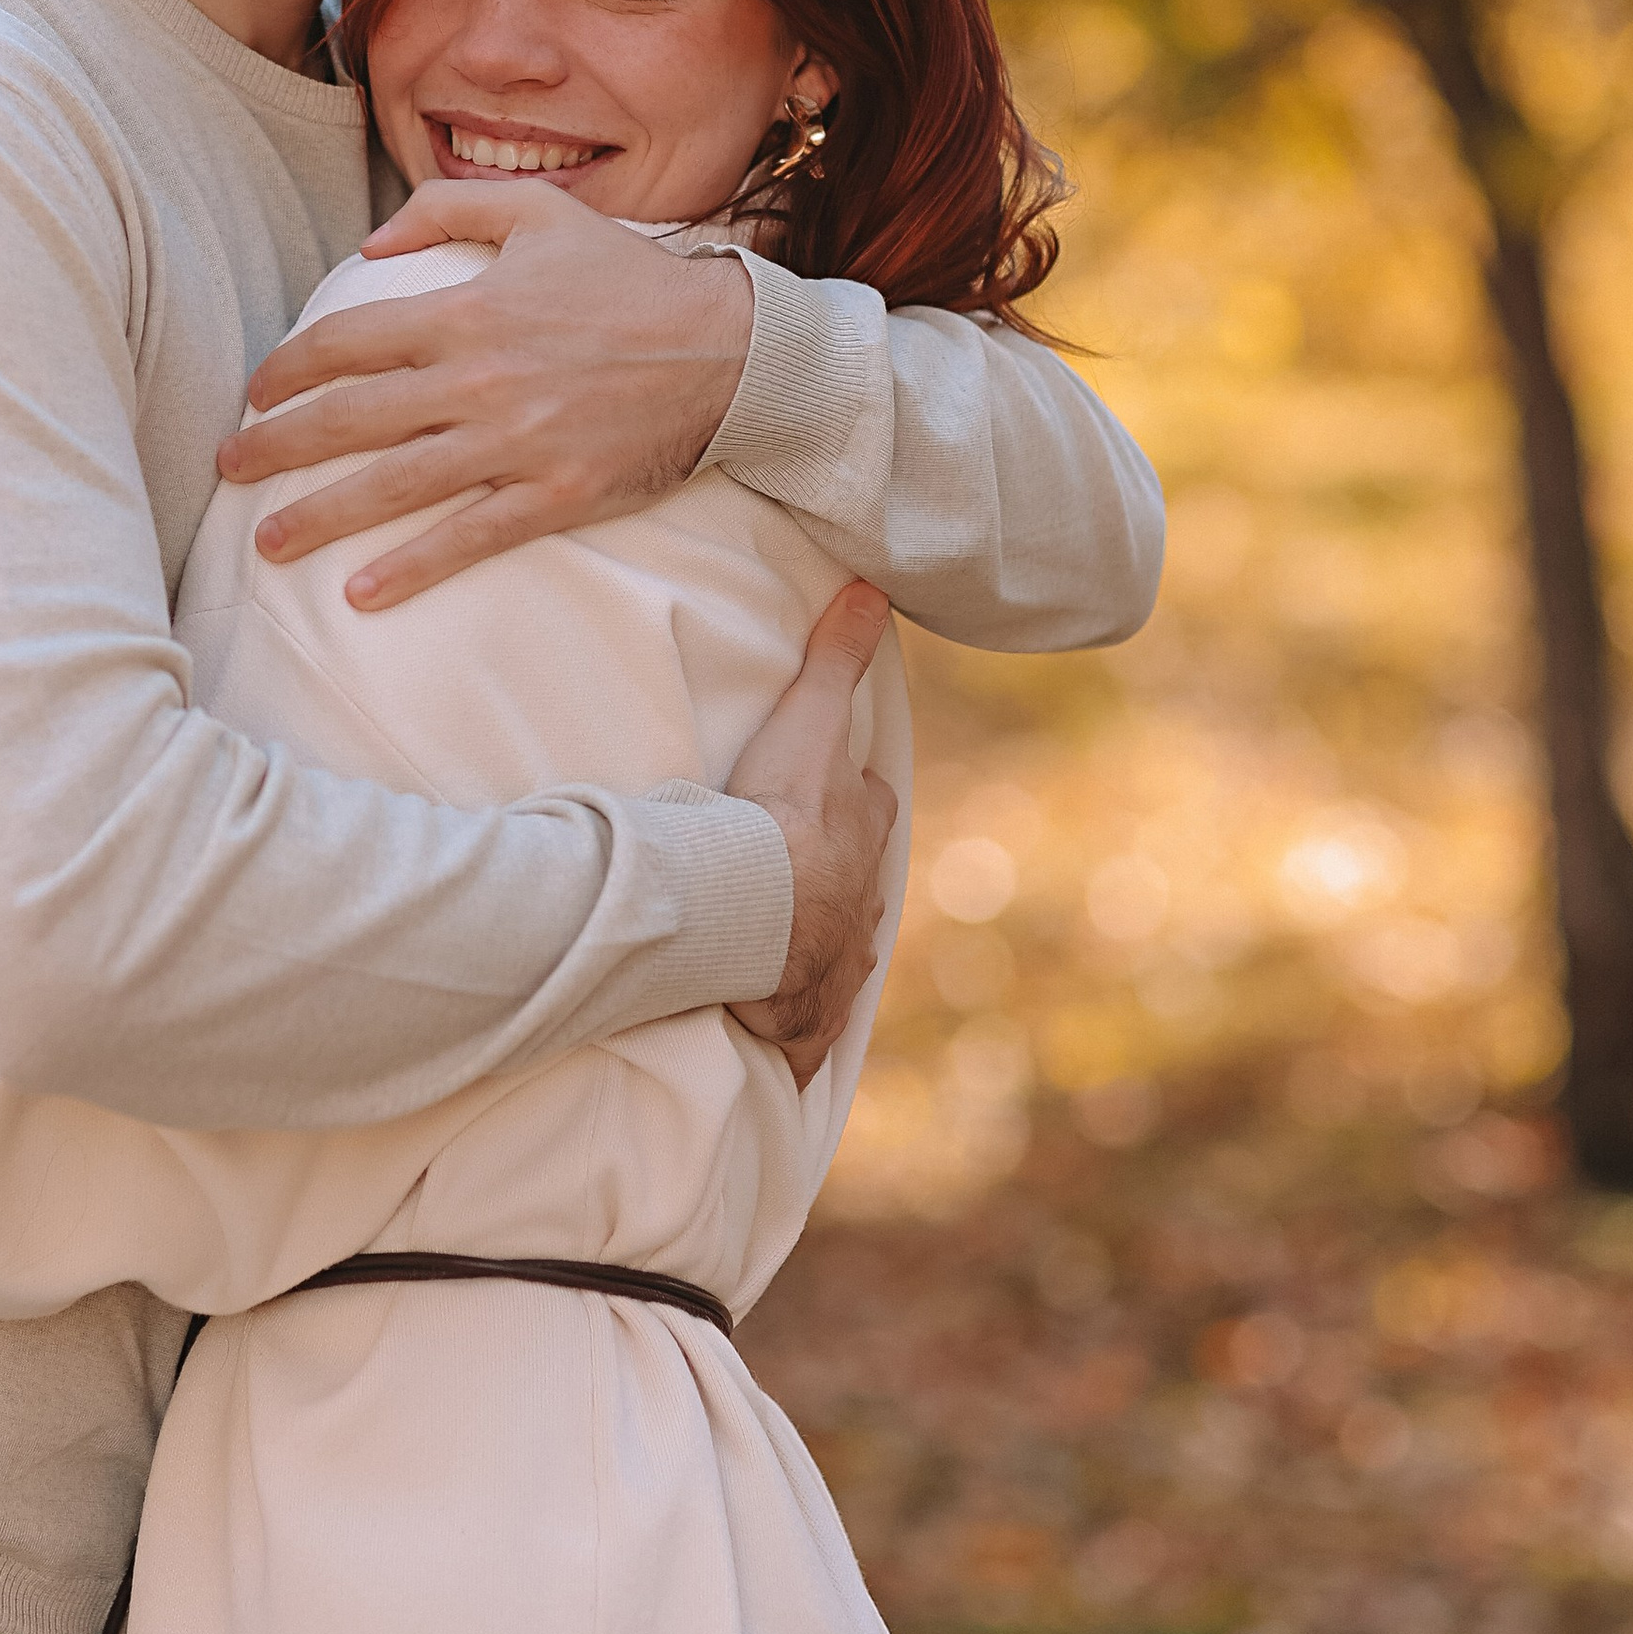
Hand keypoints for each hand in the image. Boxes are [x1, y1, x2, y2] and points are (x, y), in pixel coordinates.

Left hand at [219, 181, 753, 607]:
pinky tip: (361, 592)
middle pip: (349, 419)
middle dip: (276, 447)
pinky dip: (412, 568)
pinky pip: (469, 538)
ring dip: (321, 516)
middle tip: (228, 469)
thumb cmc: (633, 278)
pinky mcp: (555, 495)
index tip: (256, 392)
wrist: (730, 351)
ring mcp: (515, 443)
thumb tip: (374, 237)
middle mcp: (478, 380)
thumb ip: (449, 209)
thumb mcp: (542, 212)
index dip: (288, 369)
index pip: (346, 341)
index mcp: (466, 311)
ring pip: (394, 486)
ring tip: (267, 542)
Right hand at [725, 583, 897, 1086]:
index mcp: (862, 832)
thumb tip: (874, 587)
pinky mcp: (806, 1020)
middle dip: (838, 879)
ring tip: (782, 949)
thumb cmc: (779, 817)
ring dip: (815, 952)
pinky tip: (780, 1046)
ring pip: (838, 954)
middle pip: (858, 881)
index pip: (867, 804)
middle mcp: (863, 900)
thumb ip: (835, 656)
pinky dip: (793, 1036)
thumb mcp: (808, 720)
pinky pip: (803, 1032)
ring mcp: (839, 962)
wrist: (757, 917)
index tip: (831, 793)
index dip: (852, 797)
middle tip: (802, 874)